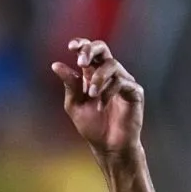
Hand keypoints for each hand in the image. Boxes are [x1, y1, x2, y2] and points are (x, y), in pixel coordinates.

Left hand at [51, 39, 143, 157]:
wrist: (108, 147)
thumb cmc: (93, 127)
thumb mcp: (75, 105)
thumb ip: (69, 85)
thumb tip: (56, 65)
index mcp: (93, 75)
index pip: (89, 52)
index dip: (82, 44)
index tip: (71, 47)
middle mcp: (109, 75)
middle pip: (103, 49)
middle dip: (90, 51)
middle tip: (81, 62)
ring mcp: (123, 81)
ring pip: (112, 64)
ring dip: (98, 77)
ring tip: (91, 94)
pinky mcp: (134, 92)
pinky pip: (122, 82)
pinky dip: (109, 91)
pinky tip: (102, 104)